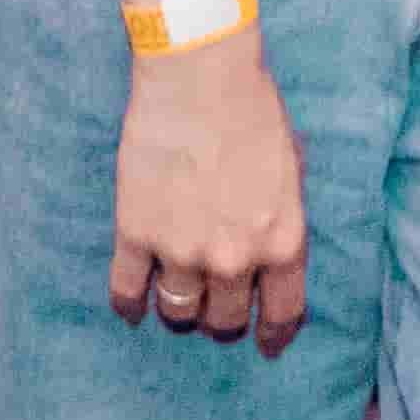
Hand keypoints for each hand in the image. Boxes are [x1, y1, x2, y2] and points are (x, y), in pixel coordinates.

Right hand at [113, 29, 308, 348]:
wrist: (199, 74)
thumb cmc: (254, 109)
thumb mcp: (292, 169)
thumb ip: (282, 219)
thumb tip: (273, 252)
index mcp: (282, 241)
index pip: (282, 313)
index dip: (272, 335)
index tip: (265, 345)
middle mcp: (235, 258)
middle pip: (224, 320)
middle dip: (221, 318)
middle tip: (214, 307)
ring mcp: (182, 251)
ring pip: (178, 311)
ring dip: (178, 309)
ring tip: (175, 297)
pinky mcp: (136, 235)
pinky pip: (127, 291)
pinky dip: (128, 304)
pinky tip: (130, 307)